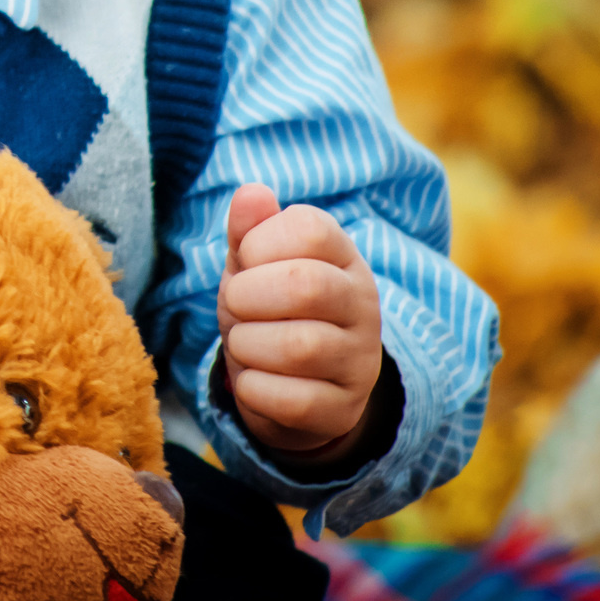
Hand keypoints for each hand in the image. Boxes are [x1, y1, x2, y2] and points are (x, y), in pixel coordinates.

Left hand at [216, 183, 382, 460]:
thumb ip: (250, 230)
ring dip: (248, 344)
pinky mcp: (343, 408)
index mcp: (342, 257)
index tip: (246, 261)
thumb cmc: (269, 311)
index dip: (261, 242)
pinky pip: (295, 400)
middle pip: (307, 286)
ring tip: (245, 342)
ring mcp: (359, 359)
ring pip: (299, 346)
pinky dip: (255, 389)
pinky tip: (253, 381)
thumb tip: (251, 192)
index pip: (311, 229)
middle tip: (237, 304)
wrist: (294, 387)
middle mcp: (362, 304)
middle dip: (249, 295)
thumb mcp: (254, 266)